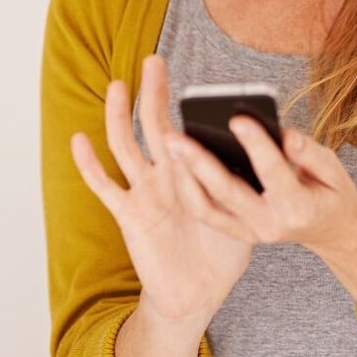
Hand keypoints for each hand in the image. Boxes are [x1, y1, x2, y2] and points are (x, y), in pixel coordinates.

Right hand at [69, 54, 253, 324]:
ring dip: (119, 116)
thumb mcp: (244, 211)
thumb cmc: (222, 254)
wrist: (197, 296)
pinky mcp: (129, 215)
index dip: (190, 105)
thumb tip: (276, 151)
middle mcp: (166, 177)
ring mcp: (145, 193)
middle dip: (154, 93)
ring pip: (126, 146)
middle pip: (155, 125)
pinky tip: (79, 140)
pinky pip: (105, 186)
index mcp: (193, 173)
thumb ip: (249, 182)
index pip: (190, 130)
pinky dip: (89, 164)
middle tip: (154, 60)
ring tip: (118, 85)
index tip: (195, 78)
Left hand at [164, 111, 356, 255]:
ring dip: (185, 177)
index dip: (256, 144)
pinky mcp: (237, 232)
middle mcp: (270, 224)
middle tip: (177, 136)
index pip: (273, 172)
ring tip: (170, 145)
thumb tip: (285, 135)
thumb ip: (311, 154)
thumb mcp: (335, 172)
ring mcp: (250, 232)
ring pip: (208, 207)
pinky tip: (176, 163)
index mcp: (299, 207)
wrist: (330, 232)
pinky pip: (206, 213)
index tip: (238, 117)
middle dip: (200, 162)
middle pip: (229, 192)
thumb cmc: (332, 194)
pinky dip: (188, 190)